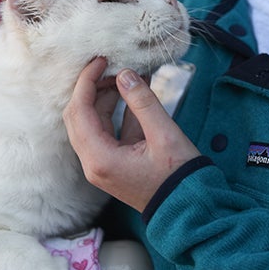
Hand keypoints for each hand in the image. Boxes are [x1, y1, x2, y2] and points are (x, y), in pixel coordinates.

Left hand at [63, 58, 200, 211]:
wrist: (190, 209)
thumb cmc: (180, 176)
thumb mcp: (164, 134)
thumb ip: (143, 102)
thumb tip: (125, 74)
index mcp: (100, 159)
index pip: (80, 110)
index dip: (87, 81)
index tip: (100, 60)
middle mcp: (93, 163)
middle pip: (78, 116)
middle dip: (92, 87)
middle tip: (111, 66)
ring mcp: (100, 165)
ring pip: (91, 122)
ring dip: (105, 97)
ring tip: (125, 76)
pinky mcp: (112, 163)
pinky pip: (105, 131)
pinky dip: (115, 111)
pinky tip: (132, 93)